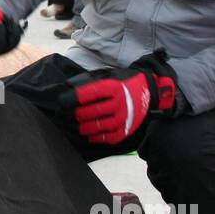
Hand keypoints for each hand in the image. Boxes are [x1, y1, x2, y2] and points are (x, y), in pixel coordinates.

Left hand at [57, 52, 177, 144]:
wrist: (152, 93)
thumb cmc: (126, 83)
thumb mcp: (110, 76)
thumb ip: (92, 82)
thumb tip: (70, 88)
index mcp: (114, 87)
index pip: (88, 94)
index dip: (72, 99)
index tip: (63, 101)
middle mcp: (120, 102)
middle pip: (91, 111)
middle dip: (77, 114)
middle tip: (69, 115)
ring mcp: (125, 117)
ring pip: (98, 125)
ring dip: (84, 126)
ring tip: (78, 125)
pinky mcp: (128, 129)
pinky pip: (109, 137)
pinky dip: (97, 138)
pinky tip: (90, 135)